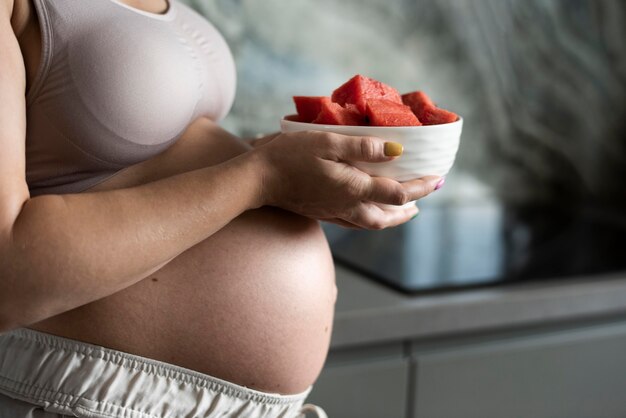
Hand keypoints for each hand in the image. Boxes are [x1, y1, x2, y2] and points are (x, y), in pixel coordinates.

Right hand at [253, 130, 441, 229]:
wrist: (258, 179)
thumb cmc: (289, 155)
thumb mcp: (328, 142)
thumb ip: (363, 147)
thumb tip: (396, 151)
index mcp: (353, 189)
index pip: (398, 194)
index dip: (422, 187)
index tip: (438, 177)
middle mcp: (347, 206)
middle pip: (388, 217)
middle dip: (411, 208)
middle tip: (426, 196)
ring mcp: (334, 213)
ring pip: (373, 223)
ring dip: (394, 217)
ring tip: (406, 208)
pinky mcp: (323, 214)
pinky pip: (355, 222)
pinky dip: (372, 218)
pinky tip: (370, 209)